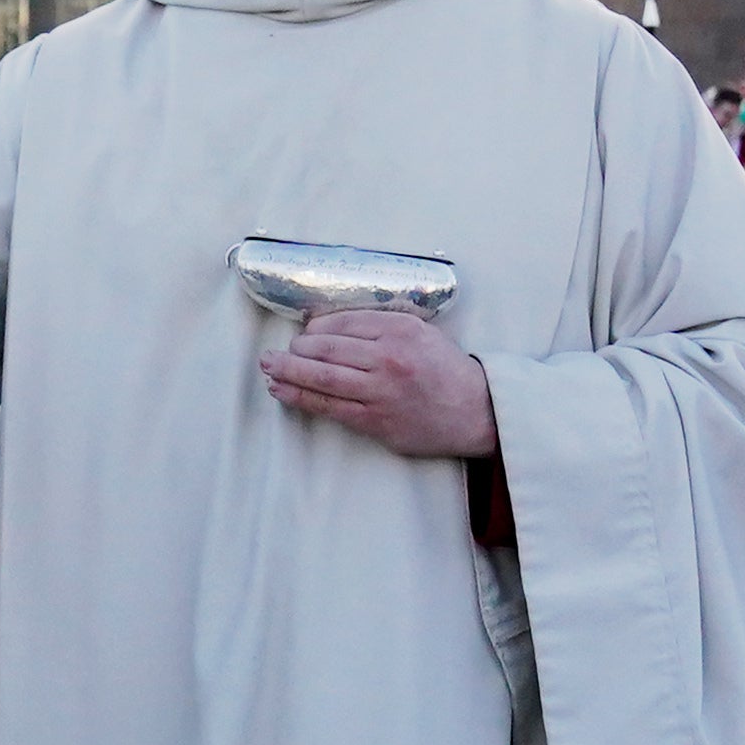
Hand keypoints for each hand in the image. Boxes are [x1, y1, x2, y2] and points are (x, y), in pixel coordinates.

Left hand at [263, 306, 502, 459]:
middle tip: (272, 353)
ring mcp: (380, 392)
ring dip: (288, 372)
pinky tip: (282, 392)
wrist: (475, 411)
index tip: (302, 333)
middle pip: (326, 350)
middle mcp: (388, 358)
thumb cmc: (445, 370)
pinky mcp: (375, 420)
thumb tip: (327, 324)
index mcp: (400, 330)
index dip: (315, 328)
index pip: (343, 323)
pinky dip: (301, 398)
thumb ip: (380, 325)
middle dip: (294, 350)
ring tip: (268, 368)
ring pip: (322, 379)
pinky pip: (329, 407)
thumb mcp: (420, 331)